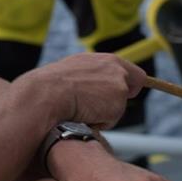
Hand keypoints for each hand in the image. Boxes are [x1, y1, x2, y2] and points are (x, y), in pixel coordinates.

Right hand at [16, 53, 145, 127]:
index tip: (125, 91)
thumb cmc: (53, 84)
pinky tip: (84, 114)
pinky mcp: (118, 103)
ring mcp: (119, 85)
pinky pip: (111, 119)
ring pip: (118, 106)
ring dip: (104, 112)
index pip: (131, 71)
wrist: (48, 92)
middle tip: (98, 105)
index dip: (128, 83)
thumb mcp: (74, 70)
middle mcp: (116, 69)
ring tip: (82, 108)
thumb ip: (91, 74)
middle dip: (120, 97)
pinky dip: (99, 121)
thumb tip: (92, 85)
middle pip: (133, 85)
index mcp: (105, 59)